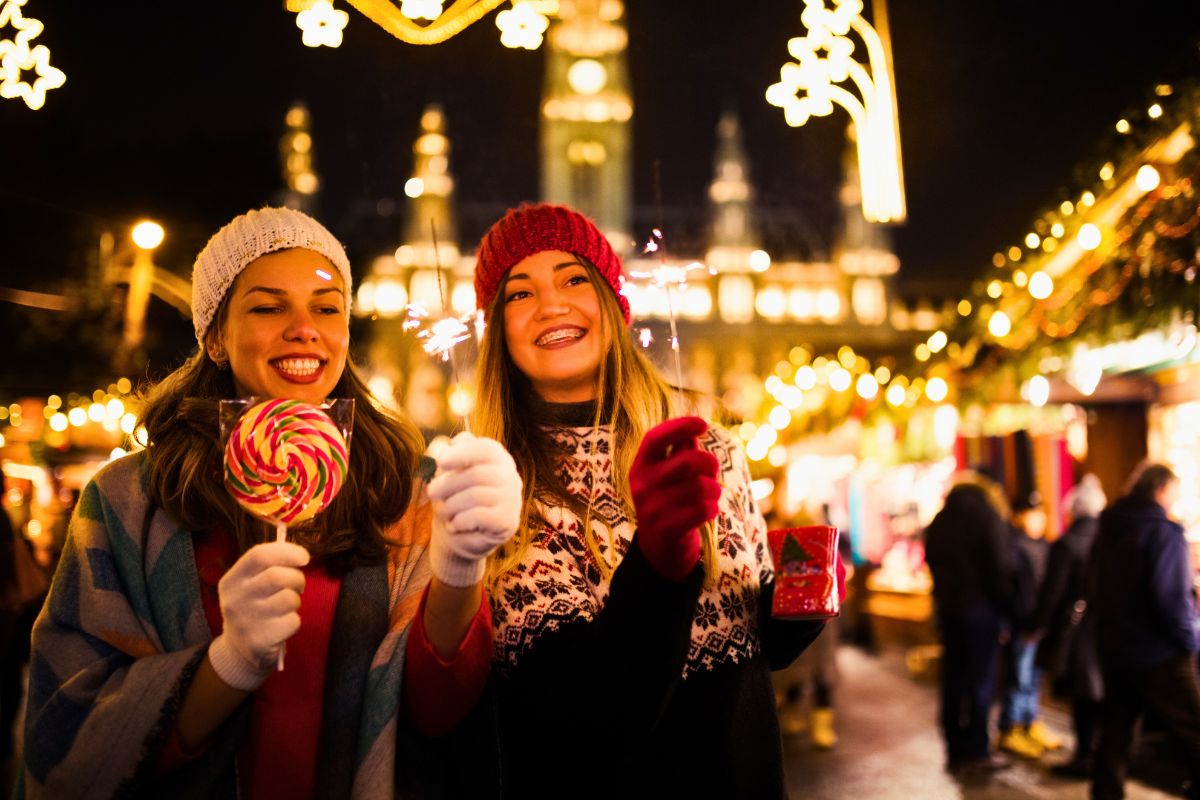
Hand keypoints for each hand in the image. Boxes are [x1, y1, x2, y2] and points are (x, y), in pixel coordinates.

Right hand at [207, 541, 308, 690]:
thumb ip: (269, 567)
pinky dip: (294, 621)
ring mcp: (246, 621)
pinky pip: (293, 621)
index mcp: (231, 581)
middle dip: (297, 578)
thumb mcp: (249, 586)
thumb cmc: (253, 609)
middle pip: (277, 576)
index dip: (286, 552)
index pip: (258, 556)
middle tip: (299, 585)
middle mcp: (235, 599)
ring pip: (289, 599)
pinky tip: (283, 625)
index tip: (304, 557)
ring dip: (296, 601)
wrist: (239, 652)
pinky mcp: (260, 641)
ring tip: (288, 607)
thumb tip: (300, 555)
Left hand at [426, 432, 522, 586]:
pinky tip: (455, 524)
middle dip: (448, 483)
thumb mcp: (451, 473)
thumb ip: (455, 455)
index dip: (463, 453)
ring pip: (476, 496)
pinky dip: (460, 521)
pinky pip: (479, 516)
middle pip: (477, 474)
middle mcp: (511, 477)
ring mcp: (513, 499)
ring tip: (442, 512)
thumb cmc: (455, 497)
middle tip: (430, 492)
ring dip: (451, 505)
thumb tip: (458, 440)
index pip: (486, 449)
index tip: (440, 461)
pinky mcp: (508, 521)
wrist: (462, 534)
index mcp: (499, 459)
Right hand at [630, 417, 720, 580]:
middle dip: (711, 463)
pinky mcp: (666, 530)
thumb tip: (695, 425)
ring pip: (702, 487)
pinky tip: (708, 511)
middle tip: (713, 471)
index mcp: (641, 466)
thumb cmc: (671, 501)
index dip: (679, 426)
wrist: (660, 550)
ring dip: (714, 490)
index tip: (704, 424)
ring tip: (710, 496)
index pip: (655, 438)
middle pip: (688, 461)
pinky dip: (713, 509)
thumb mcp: (670, 474)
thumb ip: (681, 450)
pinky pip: (703, 510)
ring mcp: (651, 509)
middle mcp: (641, 485)